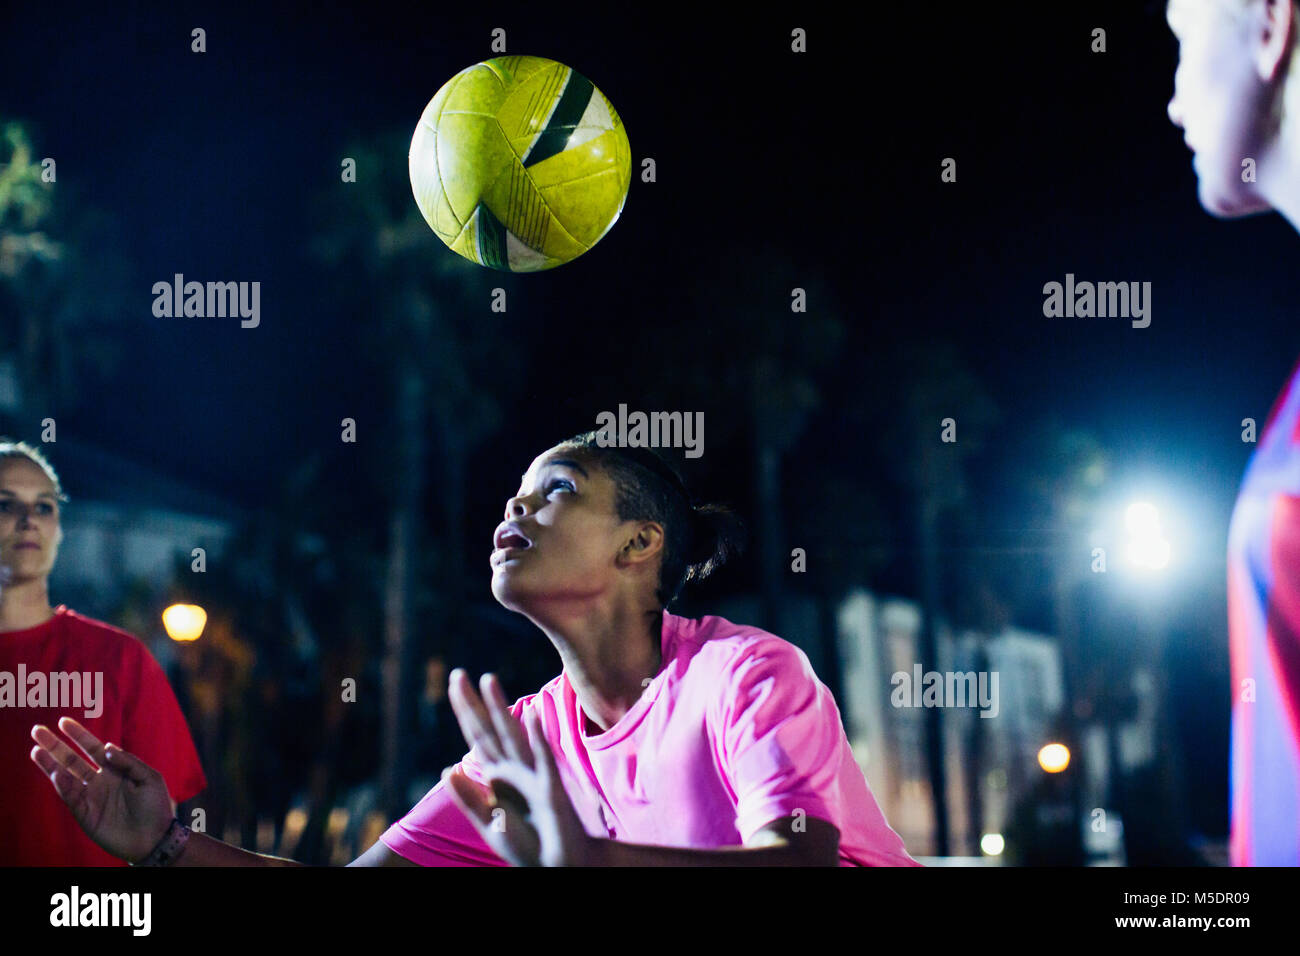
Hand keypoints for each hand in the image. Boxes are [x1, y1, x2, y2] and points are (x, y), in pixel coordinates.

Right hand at [29, 717, 174, 862]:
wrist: (154, 837)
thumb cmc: (155, 806)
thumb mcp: (149, 778)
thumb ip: (128, 761)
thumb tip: (106, 747)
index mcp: (115, 769)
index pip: (92, 748)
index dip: (78, 735)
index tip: (63, 722)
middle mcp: (99, 781)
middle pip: (72, 760)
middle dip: (55, 746)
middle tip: (37, 730)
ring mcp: (90, 797)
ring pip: (65, 777)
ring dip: (51, 765)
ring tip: (36, 750)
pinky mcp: (85, 814)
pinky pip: (71, 797)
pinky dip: (63, 785)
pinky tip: (55, 773)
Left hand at [443, 669, 597, 866]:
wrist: (557, 866)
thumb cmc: (527, 844)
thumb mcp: (489, 824)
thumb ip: (469, 799)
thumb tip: (447, 769)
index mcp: (499, 776)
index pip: (477, 738)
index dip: (465, 712)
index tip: (455, 685)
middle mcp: (513, 769)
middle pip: (489, 730)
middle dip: (473, 704)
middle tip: (457, 674)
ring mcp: (532, 775)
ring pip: (513, 735)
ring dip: (500, 708)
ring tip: (488, 680)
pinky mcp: (550, 789)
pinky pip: (541, 759)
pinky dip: (535, 737)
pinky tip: (530, 715)